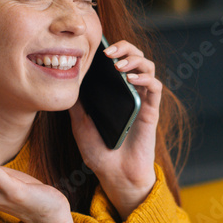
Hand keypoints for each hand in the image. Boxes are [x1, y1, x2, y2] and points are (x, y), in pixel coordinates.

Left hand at [69, 39, 159, 218]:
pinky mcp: (151, 111)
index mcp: (113, 92)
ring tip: (119, 66)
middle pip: (134, 56)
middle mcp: (129, 92)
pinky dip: (145, 78)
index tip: (96, 46)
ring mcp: (142, 100)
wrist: (115, 176)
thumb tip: (67, 81)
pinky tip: (132, 80)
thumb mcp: (80, 125)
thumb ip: (77, 104)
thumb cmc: (99, 153)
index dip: (111, 48)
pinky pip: (155, 87)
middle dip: (124, 47)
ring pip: (148, 66)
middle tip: (108, 53)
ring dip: (135, 60)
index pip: (116, 60)